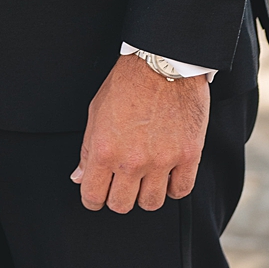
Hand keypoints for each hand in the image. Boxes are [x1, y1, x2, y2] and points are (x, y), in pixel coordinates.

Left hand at [72, 55, 209, 213]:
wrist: (163, 62)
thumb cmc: (128, 83)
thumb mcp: (96, 112)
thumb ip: (87, 150)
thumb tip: (80, 177)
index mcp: (104, 150)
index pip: (93, 196)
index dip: (93, 198)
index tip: (98, 195)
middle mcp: (131, 160)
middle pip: (122, 205)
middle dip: (118, 198)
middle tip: (122, 184)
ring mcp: (162, 161)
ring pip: (151, 203)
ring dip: (146, 194)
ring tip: (146, 179)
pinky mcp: (188, 156)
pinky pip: (180, 191)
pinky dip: (173, 188)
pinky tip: (168, 175)